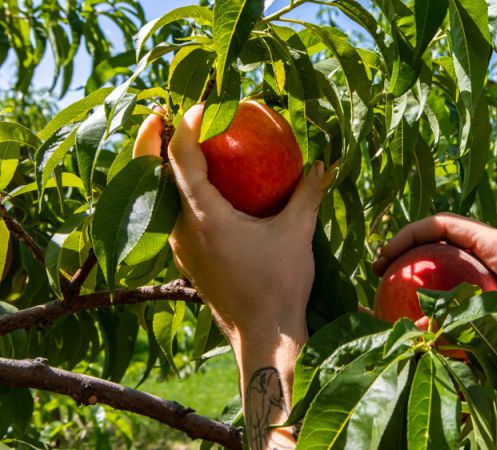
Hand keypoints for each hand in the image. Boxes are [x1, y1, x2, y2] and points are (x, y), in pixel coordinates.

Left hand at [133, 106, 323, 352]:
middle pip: (151, 176)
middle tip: (160, 114)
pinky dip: (176, 194)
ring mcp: (181, 248)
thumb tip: (322, 165)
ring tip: (176, 146)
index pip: (180, 158)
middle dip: (151, 142)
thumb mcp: (297, 233)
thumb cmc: (279, 284)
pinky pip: (171, 217)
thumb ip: (307, 194)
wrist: (264, 335)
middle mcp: (182, 230)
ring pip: (158, 198)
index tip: (200, 106)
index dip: (184, 125)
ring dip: (162, 169)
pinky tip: (199, 190)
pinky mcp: (188, 260)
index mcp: (204, 216)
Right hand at [373, 213, 496, 372]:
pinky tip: (426, 316)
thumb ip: (466, 323)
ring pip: (451, 261)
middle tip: (380, 275)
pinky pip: (461, 285)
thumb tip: (417, 327)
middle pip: (443, 238)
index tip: (383, 258)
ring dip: (422, 271)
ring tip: (394, 292)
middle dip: (409, 250)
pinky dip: (439, 293)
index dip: (407, 235)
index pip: (443, 224)